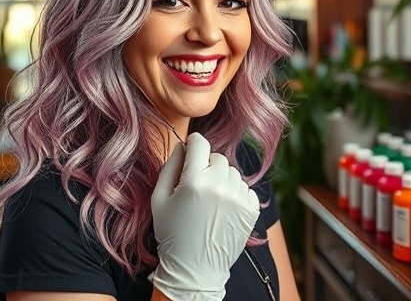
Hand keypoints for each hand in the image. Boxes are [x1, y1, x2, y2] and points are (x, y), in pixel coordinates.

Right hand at [150, 132, 259, 300]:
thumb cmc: (172, 233)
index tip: (192, 149)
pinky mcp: (251, 209)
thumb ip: (169, 167)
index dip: (193, 143)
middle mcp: (219, 186)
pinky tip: (223, 208)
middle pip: (217, 157)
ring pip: (232, 172)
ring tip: (210, 200)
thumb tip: (183, 145)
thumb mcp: (159, 199)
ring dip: (222, 179)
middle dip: (207, 165)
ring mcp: (238, 198)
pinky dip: (236, 193)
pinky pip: (246, 187)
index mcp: (194, 181)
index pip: (200, 143)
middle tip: (198, 185)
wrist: (194, 269)